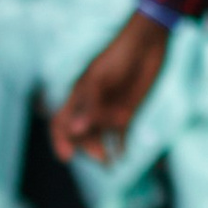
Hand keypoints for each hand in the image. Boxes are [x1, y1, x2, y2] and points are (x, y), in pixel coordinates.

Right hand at [51, 9, 168, 164]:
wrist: (147, 44)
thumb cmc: (119, 57)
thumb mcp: (100, 80)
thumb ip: (90, 106)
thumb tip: (75, 131)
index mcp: (78, 96)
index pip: (60, 122)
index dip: (60, 140)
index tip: (66, 157)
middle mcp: (90, 107)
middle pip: (80, 135)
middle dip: (86, 148)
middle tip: (99, 157)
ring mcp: (108, 112)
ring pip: (98, 138)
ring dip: (101, 152)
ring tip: (109, 163)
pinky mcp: (126, 114)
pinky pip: (120, 136)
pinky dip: (120, 148)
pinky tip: (122, 157)